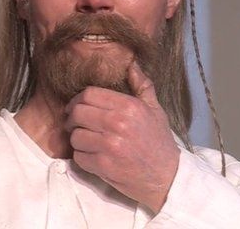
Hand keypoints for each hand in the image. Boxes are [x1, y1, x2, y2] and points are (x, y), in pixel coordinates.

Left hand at [64, 62, 180, 212]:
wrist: (166, 176)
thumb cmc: (159, 141)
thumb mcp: (155, 109)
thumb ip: (142, 85)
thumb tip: (131, 63)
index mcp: (129, 106)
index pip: (89, 94)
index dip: (78, 100)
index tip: (77, 107)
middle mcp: (117, 123)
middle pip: (78, 113)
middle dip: (72, 118)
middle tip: (77, 124)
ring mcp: (109, 145)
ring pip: (75, 136)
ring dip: (78, 139)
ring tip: (88, 141)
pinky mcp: (103, 166)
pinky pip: (79, 156)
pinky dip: (83, 157)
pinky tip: (94, 156)